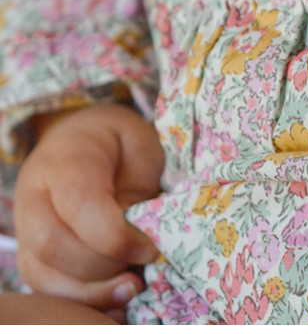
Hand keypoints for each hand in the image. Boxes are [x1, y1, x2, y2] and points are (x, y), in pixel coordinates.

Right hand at [14, 103, 163, 311]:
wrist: (81, 138)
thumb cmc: (119, 142)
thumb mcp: (141, 146)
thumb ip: (138, 188)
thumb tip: (137, 237)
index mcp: (65, 160)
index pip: (79, 205)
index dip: (115, 237)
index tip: (150, 249)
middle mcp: (34, 196)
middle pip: (52, 246)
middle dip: (102, 267)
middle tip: (141, 269)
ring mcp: (26, 228)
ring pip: (43, 275)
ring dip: (91, 293)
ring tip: (131, 288)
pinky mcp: (32, 254)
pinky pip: (46, 288)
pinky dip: (81, 302)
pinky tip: (114, 301)